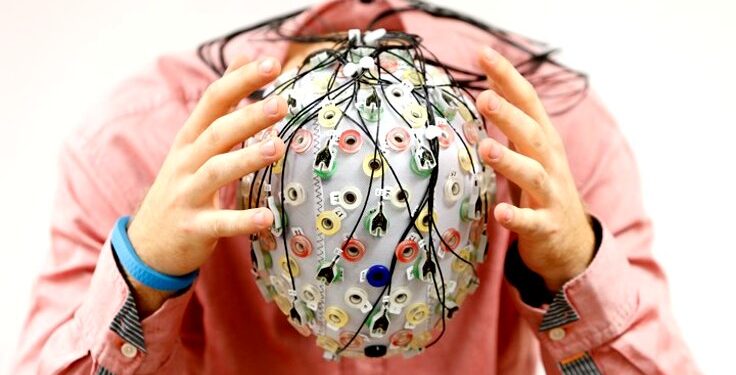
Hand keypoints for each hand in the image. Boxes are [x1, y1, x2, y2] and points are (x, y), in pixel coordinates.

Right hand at [125, 56, 286, 313]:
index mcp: (189, 139)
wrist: (148, 244)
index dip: (241, 81)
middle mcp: (186, 162)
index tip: (271, 64)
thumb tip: (242, 57)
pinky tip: (268, 217)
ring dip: (247, 159)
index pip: (214, 101)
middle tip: (282, 103)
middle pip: (217, 133)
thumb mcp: (194, 143)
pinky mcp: (193, 228)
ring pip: (216, 171)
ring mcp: (187, 195)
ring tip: (277, 148)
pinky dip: (243, 220)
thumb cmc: (182, 186)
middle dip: (248, 117)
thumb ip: (221, 105)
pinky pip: (219, 223)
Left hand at [475, 46, 594, 291]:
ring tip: (486, 148)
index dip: (507, 77)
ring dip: (510, 161)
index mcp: (543, 140)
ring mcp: (551, 195)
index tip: (483, 53)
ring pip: (533, 174)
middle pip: (532, 133)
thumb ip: (513, 119)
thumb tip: (490, 84)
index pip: (527, 102)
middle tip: (484, 96)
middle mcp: (550, 163)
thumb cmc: (544, 188)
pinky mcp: (546, 226)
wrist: (572, 242)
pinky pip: (531, 222)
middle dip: (509, 114)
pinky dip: (516, 217)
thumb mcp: (530, 150)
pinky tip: (500, 213)